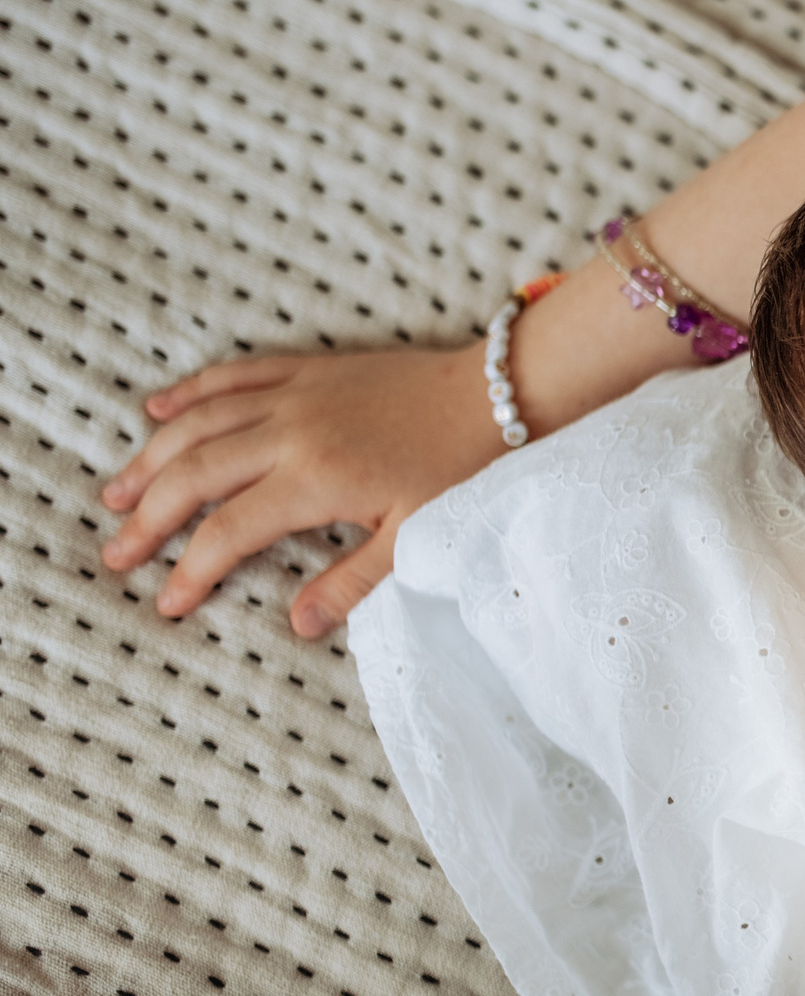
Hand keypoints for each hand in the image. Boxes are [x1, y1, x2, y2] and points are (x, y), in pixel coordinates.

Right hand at [99, 344, 503, 637]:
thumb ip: (352, 581)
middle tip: (116, 553)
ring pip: (199, 422)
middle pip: (194, 475)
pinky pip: (232, 375)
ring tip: (115, 494)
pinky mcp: (308, 369)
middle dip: (148, 517)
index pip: (229, 530)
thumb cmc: (460, 469)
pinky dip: (189, 392)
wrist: (497, 394)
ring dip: (151, 457)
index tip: (166, 602)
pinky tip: (157, 409)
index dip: (191, 569)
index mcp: (315, 479)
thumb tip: (297, 625)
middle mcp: (290, 431)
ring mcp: (295, 394)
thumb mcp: (413, 535)